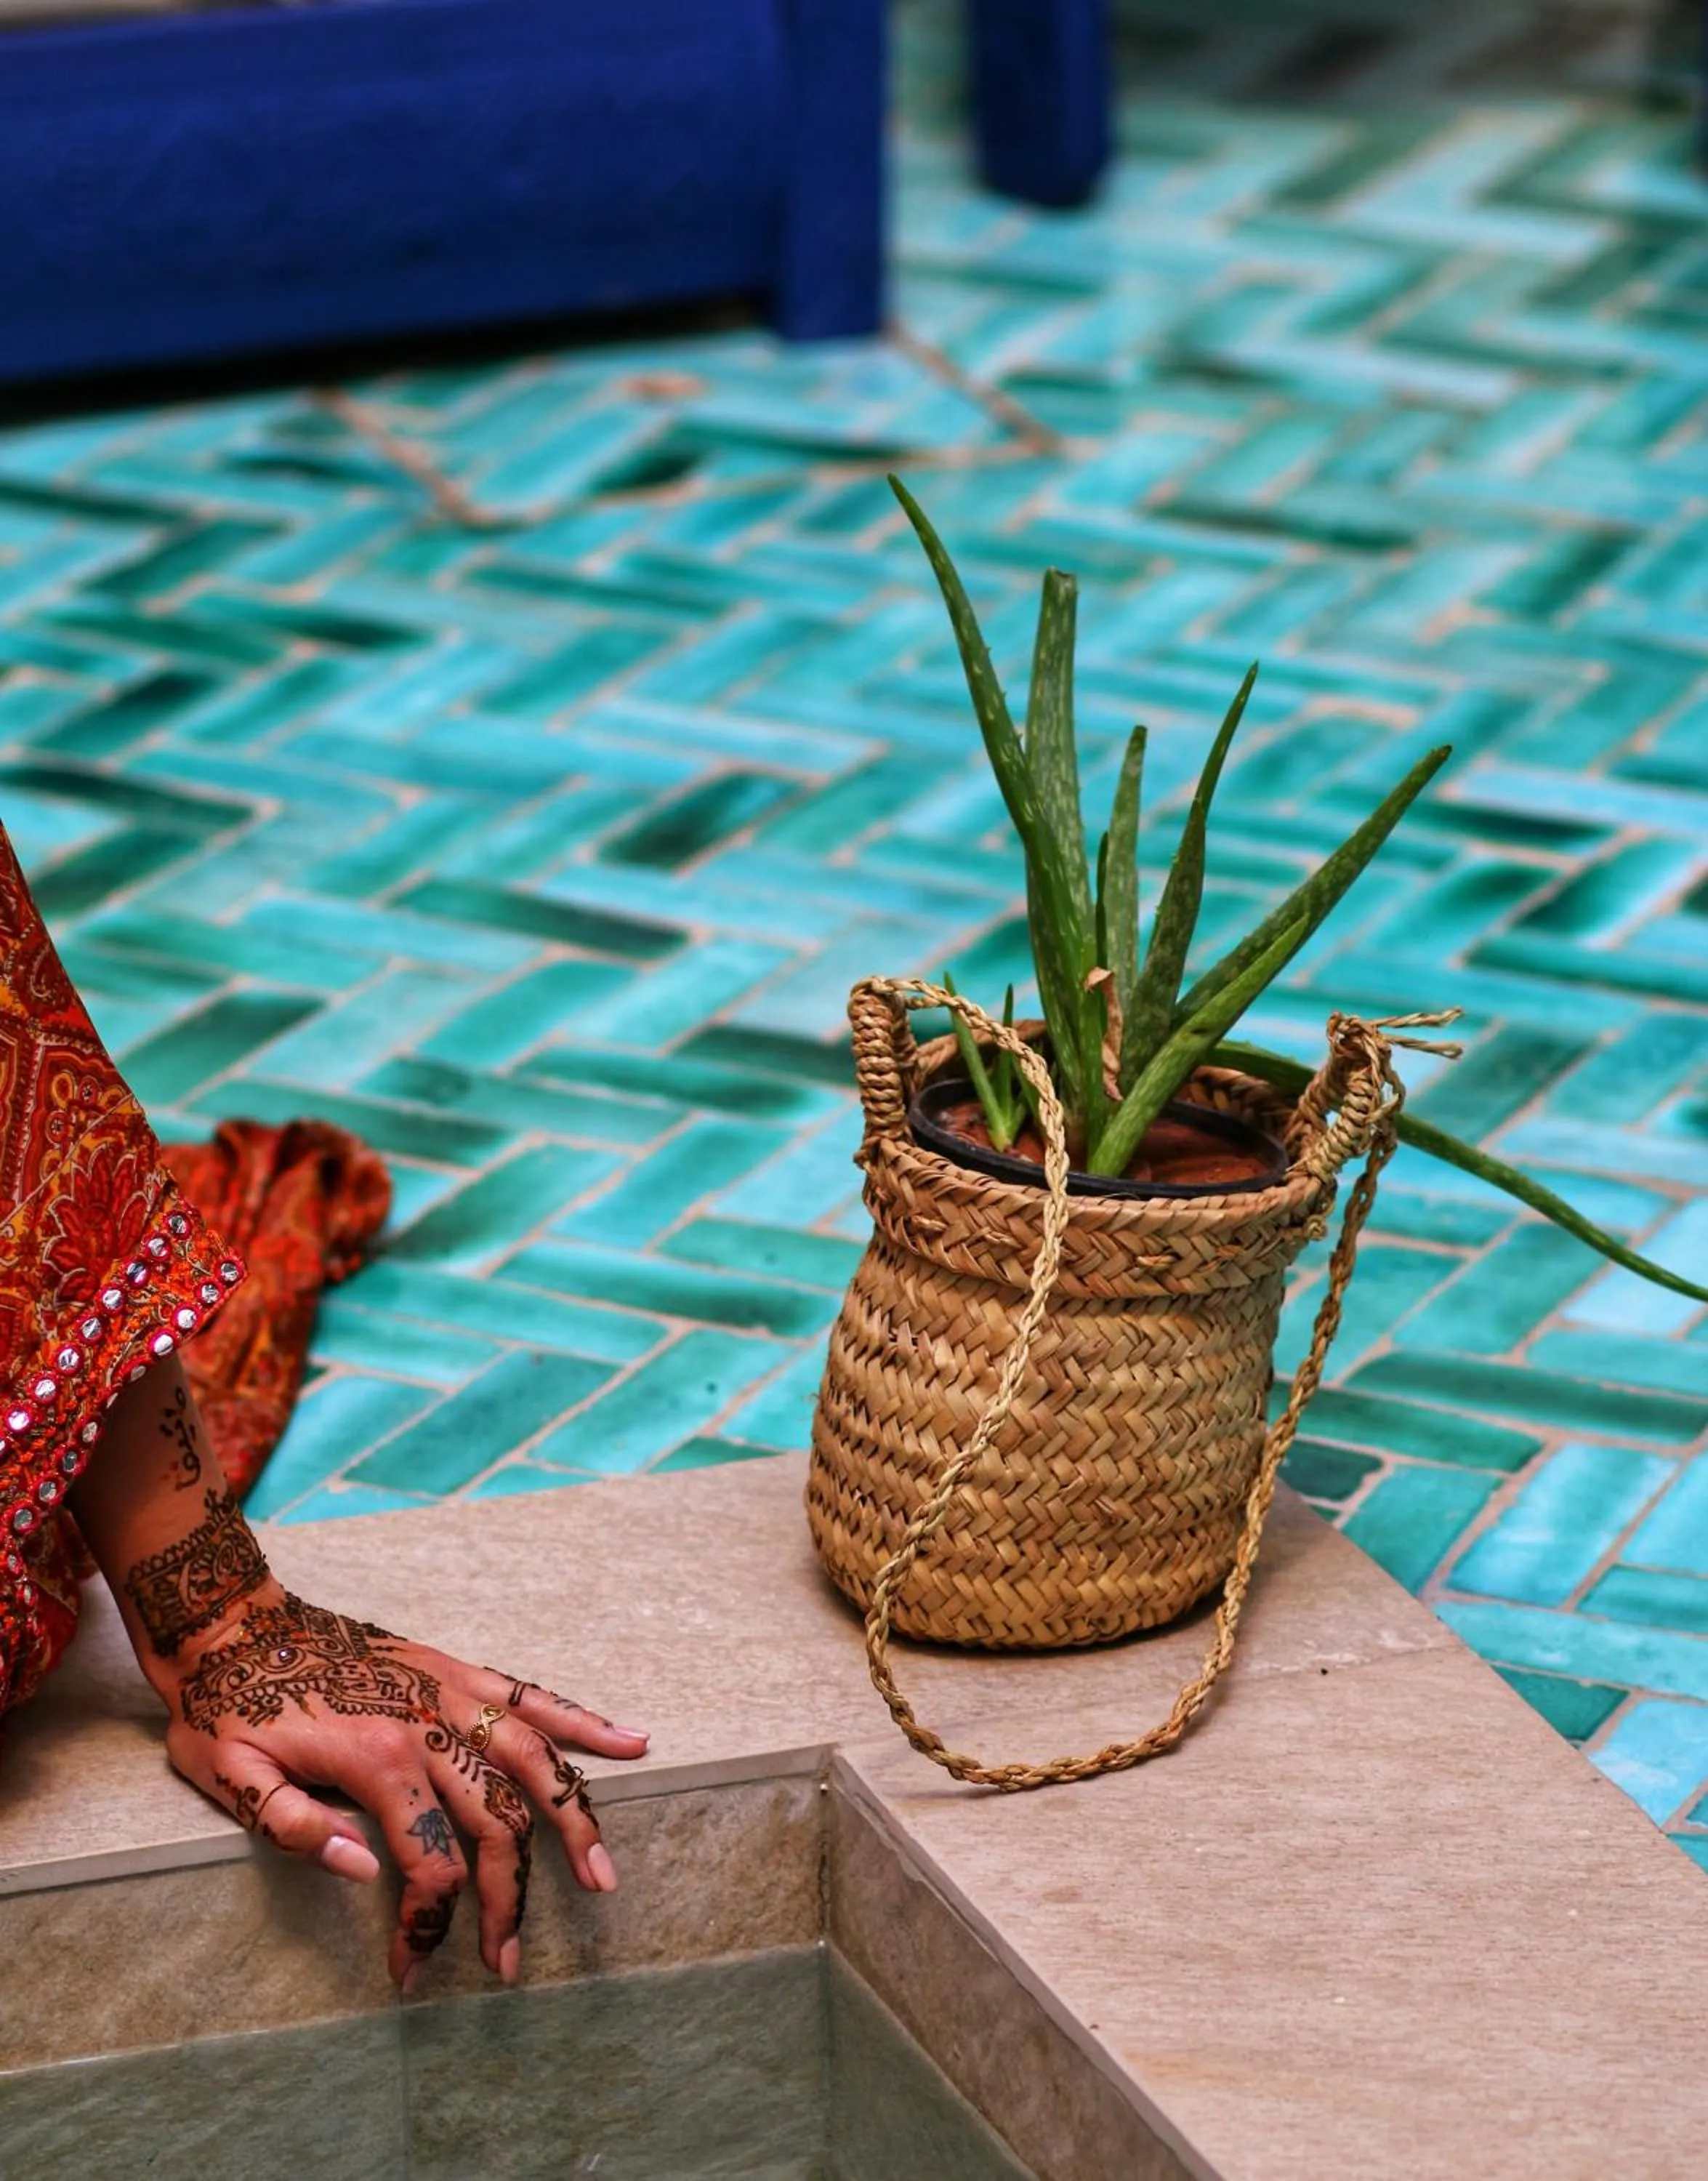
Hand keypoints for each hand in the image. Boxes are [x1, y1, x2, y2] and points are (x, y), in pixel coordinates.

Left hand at [153, 1577, 648, 1989]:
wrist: (230, 1619)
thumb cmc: (225, 1707)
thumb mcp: (232, 1779)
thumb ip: (294, 1828)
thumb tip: (364, 1872)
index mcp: (377, 1760)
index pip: (432, 1861)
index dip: (429, 1923)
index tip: (410, 1968)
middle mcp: (429, 1724)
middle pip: (497, 1824)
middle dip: (508, 1901)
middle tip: (506, 1962)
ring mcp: (449, 1692)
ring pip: (536, 1760)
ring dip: (575, 1819)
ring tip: (603, 1873)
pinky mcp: (453, 1670)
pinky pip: (530, 1695)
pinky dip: (582, 1720)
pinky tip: (630, 1741)